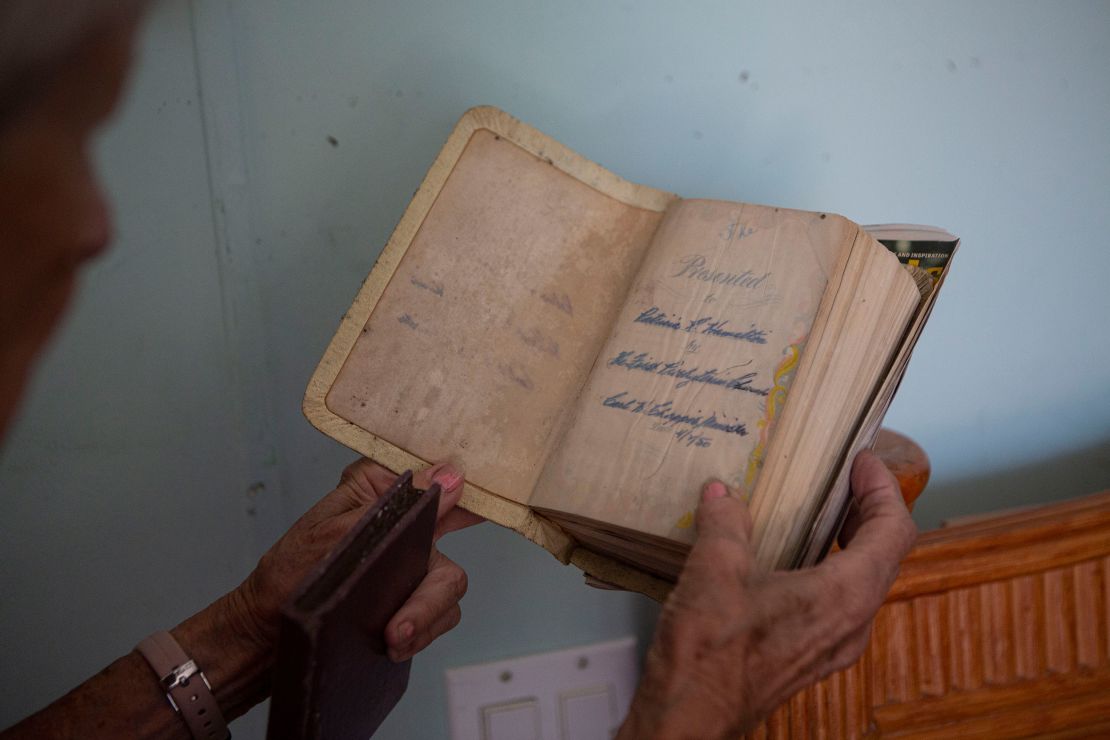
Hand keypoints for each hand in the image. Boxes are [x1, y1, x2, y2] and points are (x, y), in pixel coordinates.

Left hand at [234, 459, 482, 661]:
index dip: (470, 488)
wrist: (265, 633)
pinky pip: (440, 614)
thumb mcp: (332, 532)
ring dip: (424, 618)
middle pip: (452, 543)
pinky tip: (395, 645)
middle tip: (401, 626)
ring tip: (391, 640)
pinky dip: (422, 632)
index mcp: (382, 491)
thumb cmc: (288, 573)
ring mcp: (410, 564)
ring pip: (448, 586)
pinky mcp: (410, 600)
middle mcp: (404, 523)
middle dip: (432, 594)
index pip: (438, 478)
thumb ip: (393, 505)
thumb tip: (451, 476)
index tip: (485, 506)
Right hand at [618, 450, 916, 738]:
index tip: (863, 462)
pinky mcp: (811, 658)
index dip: (884, 489)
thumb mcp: (714, 569)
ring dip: (851, 542)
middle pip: (885, 556)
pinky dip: (831, 570)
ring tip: (820, 512)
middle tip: (846, 480)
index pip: (893, 531)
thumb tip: (723, 493)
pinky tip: (791, 559)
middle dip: (870, 511)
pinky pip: (840, 605)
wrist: (689, 718)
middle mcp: (852, 624)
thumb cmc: (709, 654)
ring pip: (864, 582)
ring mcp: (834, 647)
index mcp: (844, 595)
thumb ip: (726, 523)